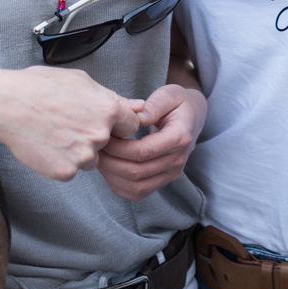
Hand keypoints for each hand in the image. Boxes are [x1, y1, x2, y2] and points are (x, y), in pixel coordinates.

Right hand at [0, 67, 141, 181]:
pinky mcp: (66, 172)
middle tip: (69, 123)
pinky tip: (47, 144)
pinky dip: (62, 161)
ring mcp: (83, 156)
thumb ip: (113, 97)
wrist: (6, 106)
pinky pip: (72, 169)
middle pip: (108, 143)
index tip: (100, 120)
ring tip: (55, 131)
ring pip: (90, 158)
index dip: (116, 123)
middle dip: (94, 136)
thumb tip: (139, 106)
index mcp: (108, 110)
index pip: (130, 126)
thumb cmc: (39, 87)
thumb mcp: (80, 81)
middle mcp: (100, 135)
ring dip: (78, 150)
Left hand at [98, 83, 205, 200]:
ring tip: (100, 158)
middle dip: (110, 162)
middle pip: (137, 172)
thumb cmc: (177, 104)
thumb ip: (154, 105)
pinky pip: (138, 193)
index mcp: (180, 138)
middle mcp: (178, 160)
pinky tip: (109, 169)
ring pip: (136, 187)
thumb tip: (137, 118)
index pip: (144, 151)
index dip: (118, 147)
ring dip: (112, 176)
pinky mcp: (163, 181)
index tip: (104, 137)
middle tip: (96, 148)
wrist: (192, 117)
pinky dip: (119, 185)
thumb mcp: (169, 95)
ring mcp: (171, 173)